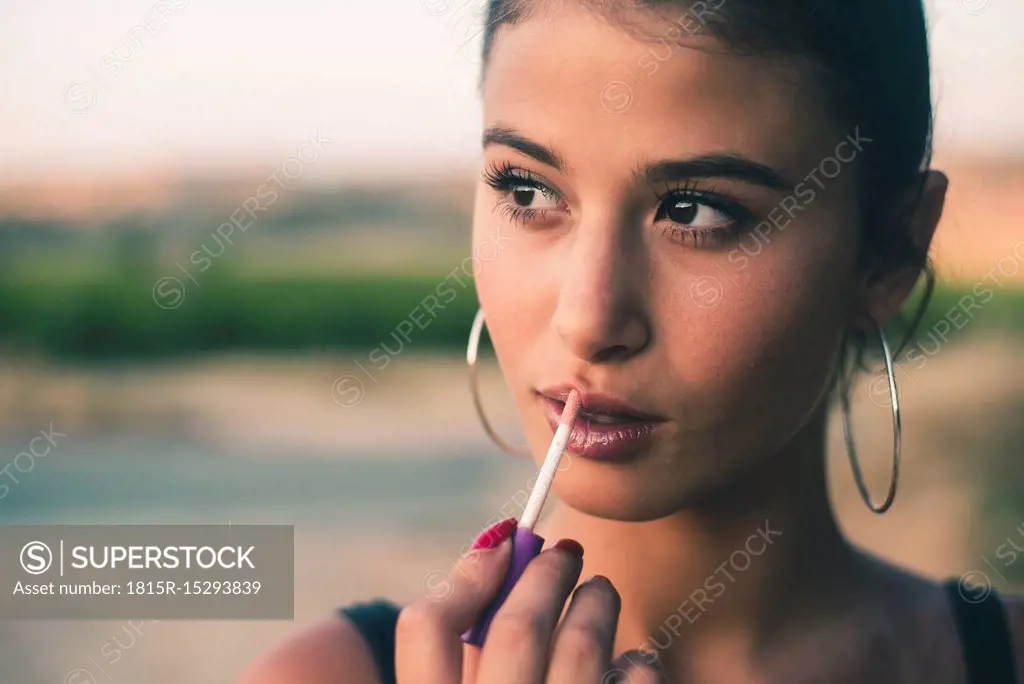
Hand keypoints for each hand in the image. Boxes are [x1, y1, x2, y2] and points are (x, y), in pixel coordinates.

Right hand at [395, 527, 664, 683]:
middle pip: (516, 628)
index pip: (426, 629)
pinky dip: (637, 667)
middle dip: (545, 573)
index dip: (466, 574)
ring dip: (595, 604)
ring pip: (581, 649)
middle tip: (565, 549)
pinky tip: (634, 661)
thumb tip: (496, 551)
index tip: (502, 541)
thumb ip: (465, 658)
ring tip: (599, 591)